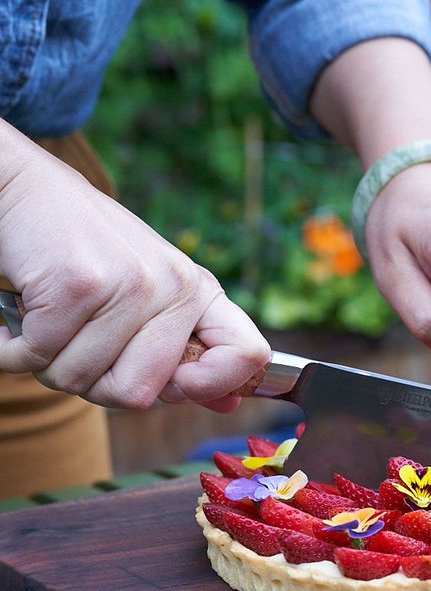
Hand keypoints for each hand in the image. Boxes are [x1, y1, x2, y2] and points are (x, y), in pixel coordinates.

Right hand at [0, 133, 267, 411]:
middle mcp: (172, 286)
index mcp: (196, 292)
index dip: (213, 386)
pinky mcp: (78, 284)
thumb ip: (182, 349)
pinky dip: (14, 349)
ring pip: (79, 381)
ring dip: (47, 362)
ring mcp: (129, 284)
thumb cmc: (79, 252)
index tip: (177, 386)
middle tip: (75, 340)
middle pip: (137, 395)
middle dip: (91, 383)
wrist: (19, 187)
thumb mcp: (145, 293)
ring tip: (47, 317)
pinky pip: (39, 358)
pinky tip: (20, 313)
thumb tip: (230, 403)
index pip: (247, 354)